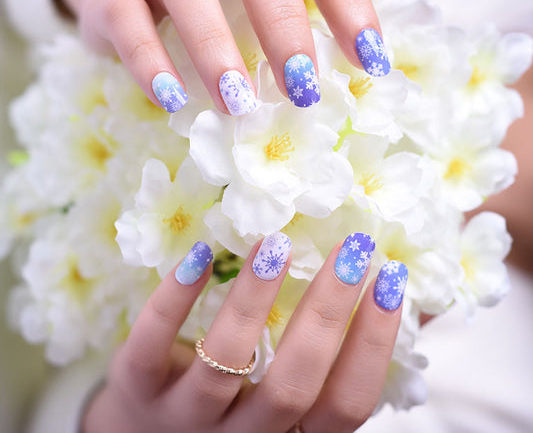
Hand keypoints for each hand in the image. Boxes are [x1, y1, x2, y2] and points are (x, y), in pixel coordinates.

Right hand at [54, 0, 387, 114]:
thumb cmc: (209, 7)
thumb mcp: (254, 9)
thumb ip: (293, 33)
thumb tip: (348, 85)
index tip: (371, 62)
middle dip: (283, 24)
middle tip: (301, 89)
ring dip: (216, 48)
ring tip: (237, 104)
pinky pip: (128, 21)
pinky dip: (150, 62)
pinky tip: (172, 101)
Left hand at [82, 232, 405, 432]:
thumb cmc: (236, 411)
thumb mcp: (288, 397)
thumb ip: (337, 360)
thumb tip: (416, 303)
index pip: (344, 405)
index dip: (373, 345)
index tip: (391, 280)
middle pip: (292, 387)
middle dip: (326, 314)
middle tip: (351, 249)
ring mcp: (181, 420)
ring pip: (223, 367)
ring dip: (253, 301)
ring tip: (276, 243)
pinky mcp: (134, 391)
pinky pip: (148, 348)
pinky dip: (174, 300)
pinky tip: (200, 254)